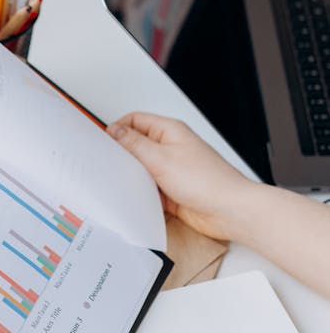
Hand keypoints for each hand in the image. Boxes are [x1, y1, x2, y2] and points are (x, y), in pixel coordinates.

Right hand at [106, 112, 257, 240]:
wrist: (229, 211)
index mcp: (169, 131)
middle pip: (136, 145)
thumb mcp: (162, 159)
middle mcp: (170, 149)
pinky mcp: (170, 191)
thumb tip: (115, 131)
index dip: (117, 128)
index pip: (135, 120)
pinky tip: (135, 197)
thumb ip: (134, 144)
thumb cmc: (208, 182)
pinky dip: (140, 193)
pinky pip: (147, 188)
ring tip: (123, 181)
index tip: (103, 142)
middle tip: (109, 163)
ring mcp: (170, 170)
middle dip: (122, 154)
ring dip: (132, 176)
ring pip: (140, 169)